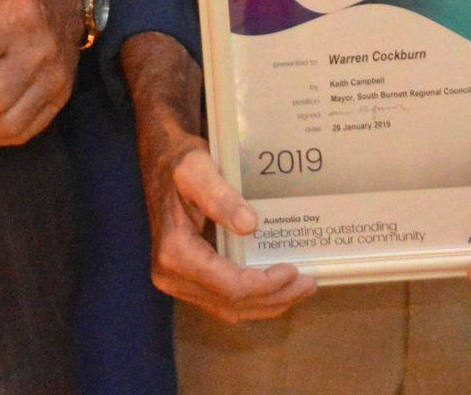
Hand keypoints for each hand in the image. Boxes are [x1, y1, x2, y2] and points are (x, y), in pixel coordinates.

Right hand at [141, 123, 318, 321]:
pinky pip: (224, 300)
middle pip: (232, 303)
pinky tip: (277, 287)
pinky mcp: (189, 279)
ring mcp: (179, 281)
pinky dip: (253, 298)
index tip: (293, 271)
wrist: (161, 162)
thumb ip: (220, 197)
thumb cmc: (179, 162)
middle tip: (309, 284)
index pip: (228, 286)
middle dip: (274, 298)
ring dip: (267, 303)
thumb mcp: (197, 169)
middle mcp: (172, 275)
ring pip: (230, 308)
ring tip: (300, 289)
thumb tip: (248, 226)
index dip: (265, 285)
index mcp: (175, 253)